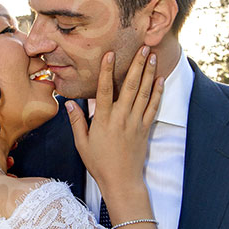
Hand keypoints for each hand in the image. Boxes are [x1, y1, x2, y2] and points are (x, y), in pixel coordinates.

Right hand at [65, 46, 162, 193]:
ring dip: (149, 73)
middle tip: (144, 47)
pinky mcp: (145, 129)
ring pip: (144, 93)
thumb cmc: (99, 163)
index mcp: (103, 120)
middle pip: (131, 86)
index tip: (111, 54)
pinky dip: (157, 92)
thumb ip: (76, 121)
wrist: (121, 181)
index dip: (107, 71)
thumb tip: (68, 103)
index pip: (105, 90)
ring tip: (153, 56)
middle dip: (137, 64)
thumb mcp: (81, 143)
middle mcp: (121, 118)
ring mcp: (135, 122)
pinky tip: (160, 80)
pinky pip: (153, 107)